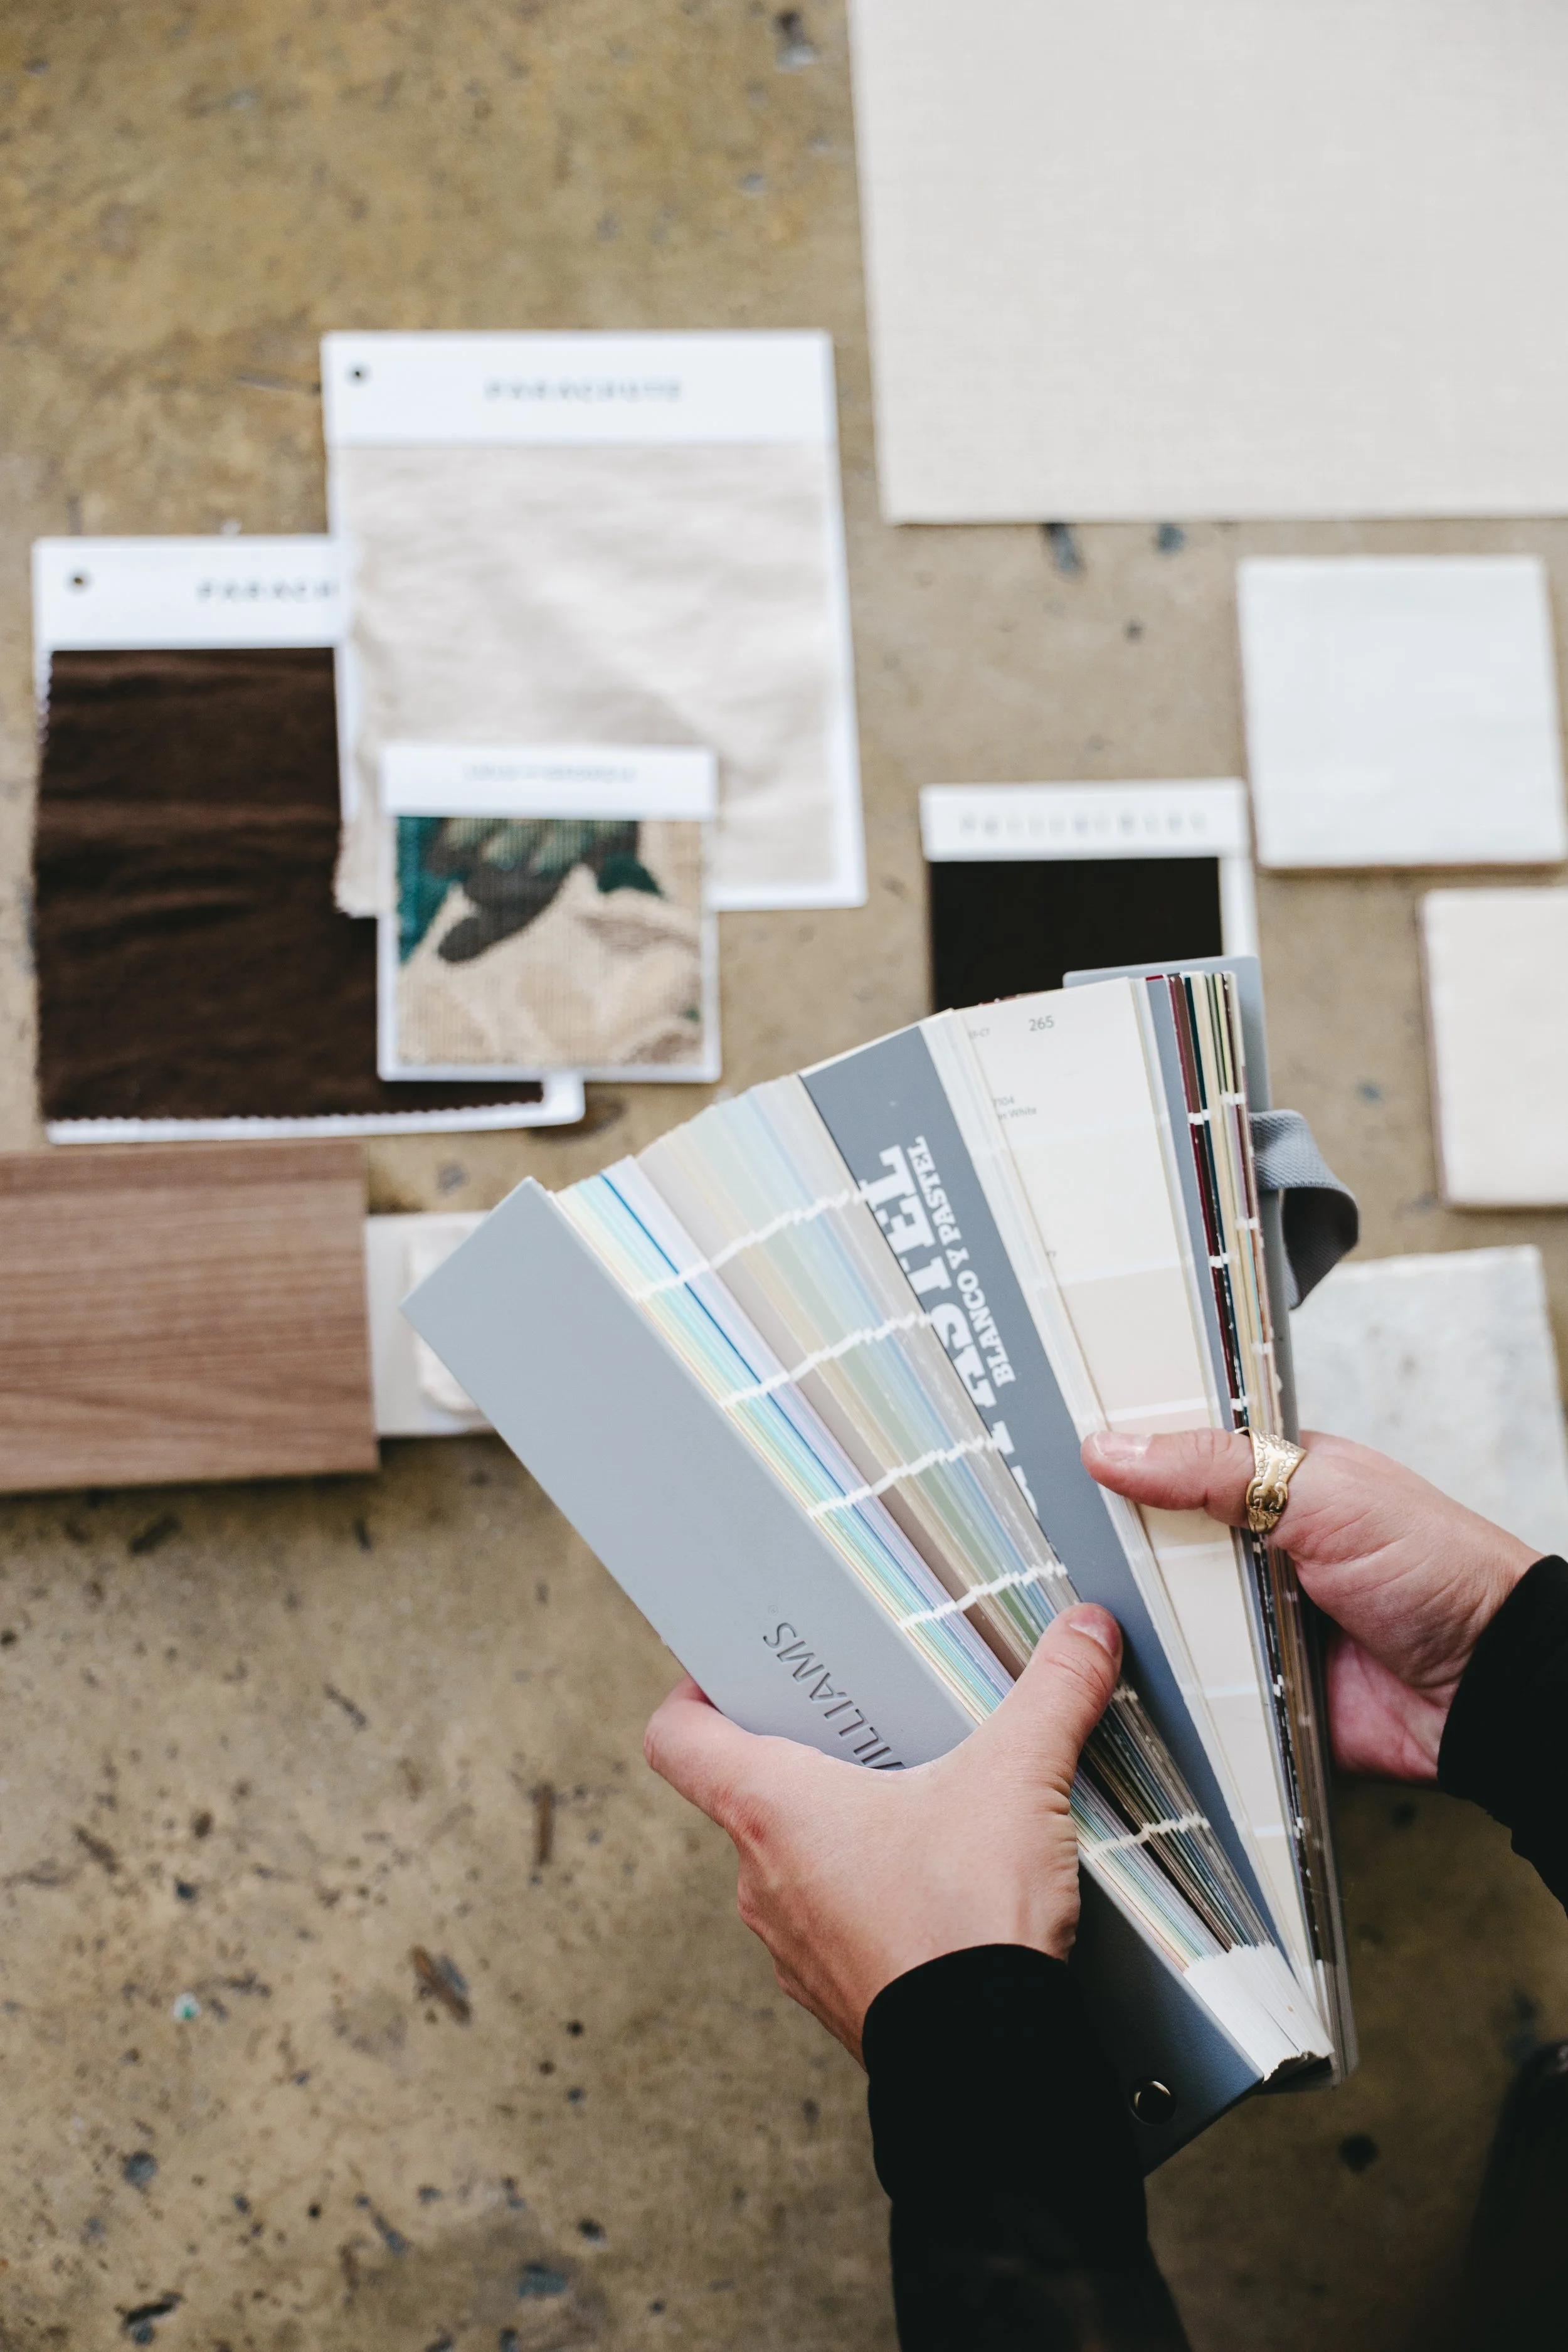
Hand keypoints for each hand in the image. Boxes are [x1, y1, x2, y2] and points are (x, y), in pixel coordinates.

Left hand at [643, 1605, 1121, 2060]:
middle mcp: (761, 1877)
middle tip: (867, 1724)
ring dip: (843, 1831)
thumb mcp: (1017, 1779)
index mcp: (770, 1808)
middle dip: (809, 1754)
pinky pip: (834, 1922)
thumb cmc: (965, 1924)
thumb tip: (1085, 1633)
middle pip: (747, 1792)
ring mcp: (792, 1943)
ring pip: (794, 1861)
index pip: (676, 1737)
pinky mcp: (835, 1990)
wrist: (986, 2068)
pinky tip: (937, 1883)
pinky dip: (871, 1896)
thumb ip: (1052, 1693)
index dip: (696, 1693)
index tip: (735, 1675)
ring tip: (917, 1802)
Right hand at [1081, 1428, 1535, 1782]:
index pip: (1177, 1457)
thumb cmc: (1435, 1570)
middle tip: (1034, 1526)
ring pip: (1160, 1615)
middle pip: (1154, 1540)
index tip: (1051, 1444)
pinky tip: (1099, 1670)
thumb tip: (1113, 1447)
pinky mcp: (1247, 1693)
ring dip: (1127, 1614)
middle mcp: (1251, 1551)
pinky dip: (1155, 1683)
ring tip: (1051, 1597)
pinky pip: (1184, 1688)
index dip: (1122, 1454)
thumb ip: (1216, 1466)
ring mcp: (1246, 1624)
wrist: (1486, 1690)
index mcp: (1271, 1483)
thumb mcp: (1322, 1492)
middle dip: (1107, 1539)